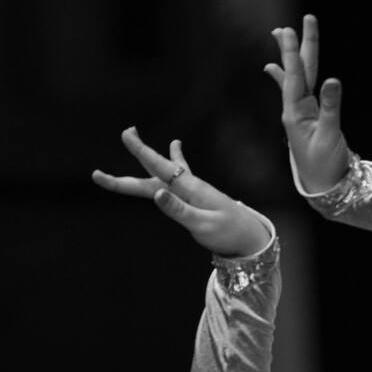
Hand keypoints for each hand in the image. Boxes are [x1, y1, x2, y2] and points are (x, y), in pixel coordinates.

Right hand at [91, 128, 272, 258]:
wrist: (249, 236)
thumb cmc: (227, 232)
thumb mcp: (202, 225)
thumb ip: (178, 209)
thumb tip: (155, 193)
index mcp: (188, 188)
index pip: (159, 167)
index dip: (141, 151)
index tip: (127, 134)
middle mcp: (187, 184)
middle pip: (152, 170)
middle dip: (135, 156)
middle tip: (121, 137)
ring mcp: (191, 187)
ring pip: (161, 171)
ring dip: (145, 158)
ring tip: (132, 137)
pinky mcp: (195, 193)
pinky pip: (179, 172)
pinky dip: (173, 158)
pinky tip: (175, 144)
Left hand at [265, 15, 349, 193]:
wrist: (325, 186)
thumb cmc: (326, 166)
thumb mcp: (330, 137)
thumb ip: (330, 108)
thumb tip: (332, 79)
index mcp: (296, 113)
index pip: (295, 76)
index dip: (292, 53)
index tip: (287, 31)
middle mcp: (296, 109)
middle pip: (297, 71)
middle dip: (294, 47)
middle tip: (286, 26)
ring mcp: (302, 112)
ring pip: (300, 76)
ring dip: (293, 56)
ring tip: (281, 34)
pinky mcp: (311, 116)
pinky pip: (302, 89)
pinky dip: (291, 76)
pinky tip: (274, 68)